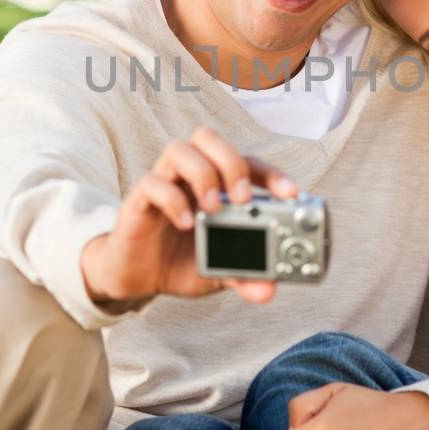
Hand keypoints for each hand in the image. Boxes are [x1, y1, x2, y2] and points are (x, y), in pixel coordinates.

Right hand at [81, 127, 296, 308]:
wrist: (137, 277)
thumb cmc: (180, 261)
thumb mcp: (218, 273)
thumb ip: (243, 277)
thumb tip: (268, 290)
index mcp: (217, 185)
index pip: (247, 162)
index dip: (271, 173)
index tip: (291, 194)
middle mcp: (190, 176)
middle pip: (209, 138)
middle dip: (232, 162)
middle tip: (242, 197)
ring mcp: (164, 183)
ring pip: (179, 149)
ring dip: (202, 174)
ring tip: (213, 208)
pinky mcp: (138, 200)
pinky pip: (151, 183)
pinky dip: (171, 199)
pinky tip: (185, 223)